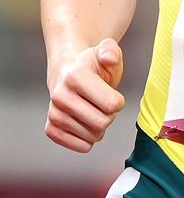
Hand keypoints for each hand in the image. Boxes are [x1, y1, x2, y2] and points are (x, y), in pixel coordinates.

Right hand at [45, 38, 124, 152]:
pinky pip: (81, 146)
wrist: (70, 74)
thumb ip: (112, 50)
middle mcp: (60, 95)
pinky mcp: (51, 129)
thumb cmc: (94, 65)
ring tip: (93, 110)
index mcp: (75, 76)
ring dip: (99, 126)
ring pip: (93, 136)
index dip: (118, 101)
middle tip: (103, 104)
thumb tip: (108, 58)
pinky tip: (85, 123)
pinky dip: (89, 138)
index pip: (112, 105)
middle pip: (103, 123)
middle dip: (110, 115)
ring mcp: (54, 113)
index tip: (112, 94)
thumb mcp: (107, 51)